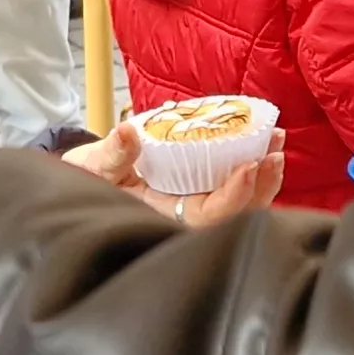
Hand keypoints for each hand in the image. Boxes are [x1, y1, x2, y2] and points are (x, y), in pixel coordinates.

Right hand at [63, 123, 285, 224]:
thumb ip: (112, 155)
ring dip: (260, 175)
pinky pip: (230, 187)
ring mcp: (193, 208)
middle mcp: (184, 220)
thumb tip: (128, 133)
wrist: (79, 187)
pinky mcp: (197, 193)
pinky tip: (261, 144)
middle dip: (260, 185)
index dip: (233, 197)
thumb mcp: (90, 169)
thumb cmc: (85, 183)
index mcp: (163, 222)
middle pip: (235, 215)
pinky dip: (249, 168)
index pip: (210, 218)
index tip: (249, 168)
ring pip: (239, 202)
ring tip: (274, 142)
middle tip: (274, 151)